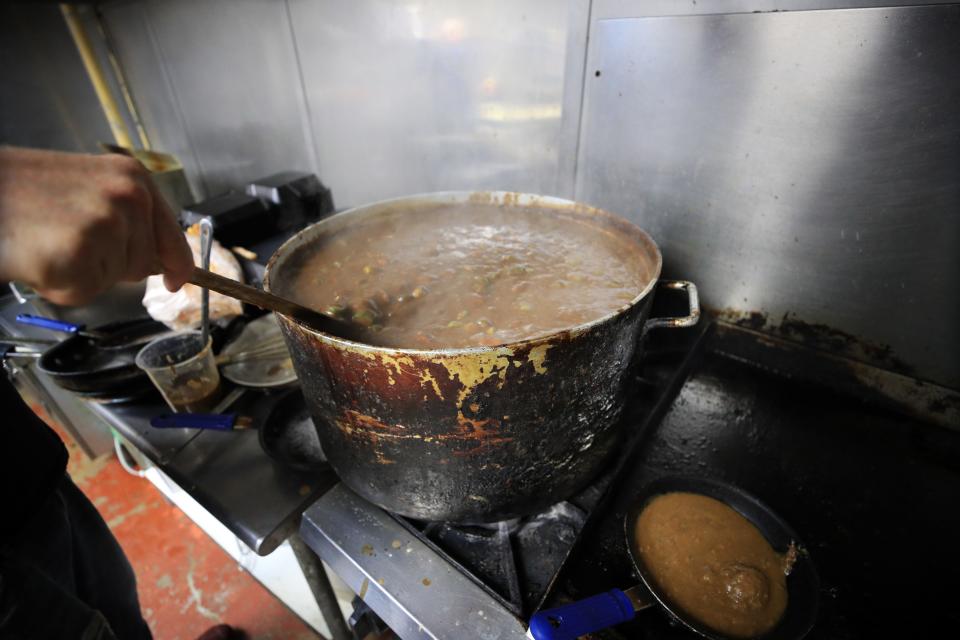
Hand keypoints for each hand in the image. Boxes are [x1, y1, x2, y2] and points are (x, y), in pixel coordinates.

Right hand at [0, 147, 193, 305]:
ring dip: (83, 273)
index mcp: (133, 177)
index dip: (176, 264)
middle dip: (110, 265)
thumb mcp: (89, 189)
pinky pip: (84, 290)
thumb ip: (126, 217)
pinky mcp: (80, 251)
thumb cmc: (25, 193)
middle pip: (142, 263)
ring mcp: (107, 224)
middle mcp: (128, 197)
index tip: (176, 281)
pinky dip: (60, 284)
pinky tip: (41, 256)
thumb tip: (156, 261)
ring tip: (51, 243)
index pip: (171, 234)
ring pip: (113, 279)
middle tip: (67, 239)